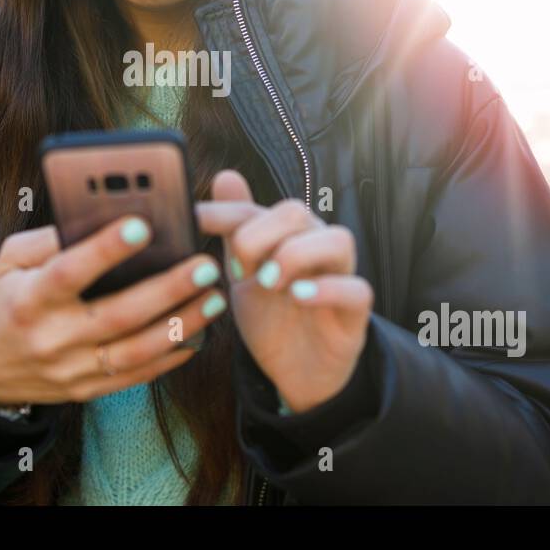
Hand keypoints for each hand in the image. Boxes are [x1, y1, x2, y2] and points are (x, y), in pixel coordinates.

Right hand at [0, 216, 228, 406]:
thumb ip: (50, 239)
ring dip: (181, 325)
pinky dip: (171, 356)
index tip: (143, 225)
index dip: (105, 249)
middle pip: (117, 315)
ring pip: (136, 351)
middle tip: (206, 266)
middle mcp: (52, 338)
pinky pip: (136, 376)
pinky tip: (199, 333)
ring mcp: (71, 369)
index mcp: (29, 298)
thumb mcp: (11, 261)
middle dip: (167, 290)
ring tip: (215, 299)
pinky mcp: (87, 391)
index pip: (69, 272)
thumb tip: (99, 215)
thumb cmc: (7, 299)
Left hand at [195, 170, 372, 412]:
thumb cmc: (273, 317)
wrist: (298, 373)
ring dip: (296, 255)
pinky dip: (327, 289)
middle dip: (259, 234)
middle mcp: (316, 247)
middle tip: (237, 268)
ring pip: (337, 239)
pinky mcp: (355, 311)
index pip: (255, 209)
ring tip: (268, 282)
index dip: (223, 212)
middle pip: (296, 212)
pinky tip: (299, 297)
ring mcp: (340, 276)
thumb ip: (235, 229)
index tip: (192, 221)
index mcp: (285, 236)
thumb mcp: (244, 275)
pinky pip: (356, 289)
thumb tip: (224, 176)